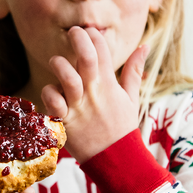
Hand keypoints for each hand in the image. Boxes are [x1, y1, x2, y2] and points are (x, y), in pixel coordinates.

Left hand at [41, 26, 146, 162]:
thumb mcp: (132, 97)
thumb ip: (134, 70)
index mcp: (109, 84)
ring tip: (57, 63)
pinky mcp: (65, 121)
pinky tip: (52, 93)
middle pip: (86, 57)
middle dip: (78, 37)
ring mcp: (79, 106)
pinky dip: (48, 93)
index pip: (103, 49)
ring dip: (59, 64)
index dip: (93, 35)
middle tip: (73, 32)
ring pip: (66, 77)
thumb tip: (144, 45)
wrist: (117, 160)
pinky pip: (52, 101)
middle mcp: (94, 92)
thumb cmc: (122, 127)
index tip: (88, 33)